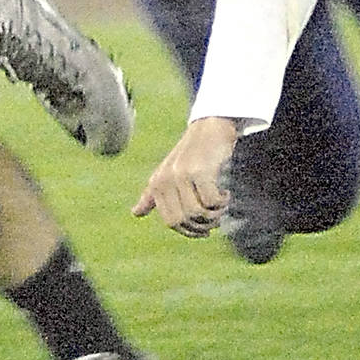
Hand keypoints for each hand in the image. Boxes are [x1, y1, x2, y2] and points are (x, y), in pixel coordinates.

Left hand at [132, 117, 238, 236]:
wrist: (209, 128)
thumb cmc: (190, 155)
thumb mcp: (167, 173)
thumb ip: (152, 195)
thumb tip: (135, 213)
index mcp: (156, 184)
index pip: (172, 222)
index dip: (190, 230)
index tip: (204, 228)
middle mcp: (166, 180)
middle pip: (184, 220)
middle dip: (203, 226)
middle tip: (215, 218)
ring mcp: (182, 174)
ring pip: (198, 213)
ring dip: (215, 215)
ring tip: (221, 205)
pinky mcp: (200, 171)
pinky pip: (212, 201)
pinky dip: (222, 202)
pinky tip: (225, 193)